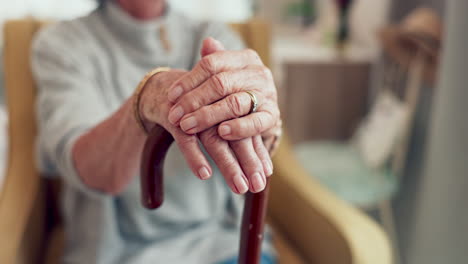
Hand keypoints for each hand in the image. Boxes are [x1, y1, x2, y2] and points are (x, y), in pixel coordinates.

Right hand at [139, 67, 270, 193]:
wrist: (164, 87)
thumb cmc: (203, 107)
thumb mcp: (226, 119)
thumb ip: (246, 140)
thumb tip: (267, 170)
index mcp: (236, 100)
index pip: (252, 128)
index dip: (258, 153)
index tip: (265, 175)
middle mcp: (219, 103)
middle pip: (238, 134)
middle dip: (248, 161)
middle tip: (256, 186)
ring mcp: (197, 108)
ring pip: (215, 137)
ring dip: (228, 164)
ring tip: (238, 187)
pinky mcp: (176, 114)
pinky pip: (186, 137)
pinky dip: (195, 156)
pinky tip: (205, 174)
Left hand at [166, 38, 280, 143]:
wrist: (263, 111)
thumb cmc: (237, 90)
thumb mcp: (226, 73)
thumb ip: (214, 61)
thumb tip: (207, 42)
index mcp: (245, 58)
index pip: (212, 64)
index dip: (189, 80)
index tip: (170, 96)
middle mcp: (258, 73)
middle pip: (220, 83)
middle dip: (193, 101)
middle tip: (174, 116)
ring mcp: (267, 94)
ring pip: (234, 103)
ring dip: (208, 116)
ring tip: (188, 126)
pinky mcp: (272, 116)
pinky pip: (255, 122)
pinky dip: (238, 128)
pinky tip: (221, 132)